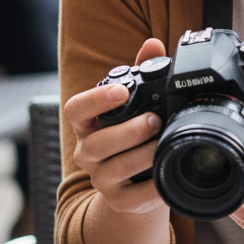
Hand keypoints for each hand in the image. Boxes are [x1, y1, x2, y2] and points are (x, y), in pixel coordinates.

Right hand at [64, 38, 167, 214]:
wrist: (140, 185)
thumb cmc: (138, 138)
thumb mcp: (138, 106)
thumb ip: (142, 73)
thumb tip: (153, 43)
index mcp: (90, 125)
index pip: (76, 110)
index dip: (95, 100)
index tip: (121, 90)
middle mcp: (89, 151)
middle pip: (98, 142)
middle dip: (128, 130)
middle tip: (155, 120)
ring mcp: (101, 178)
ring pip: (115, 168)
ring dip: (142, 154)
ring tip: (163, 143)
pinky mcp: (119, 201)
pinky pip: (134, 195)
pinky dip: (153, 186)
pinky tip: (168, 173)